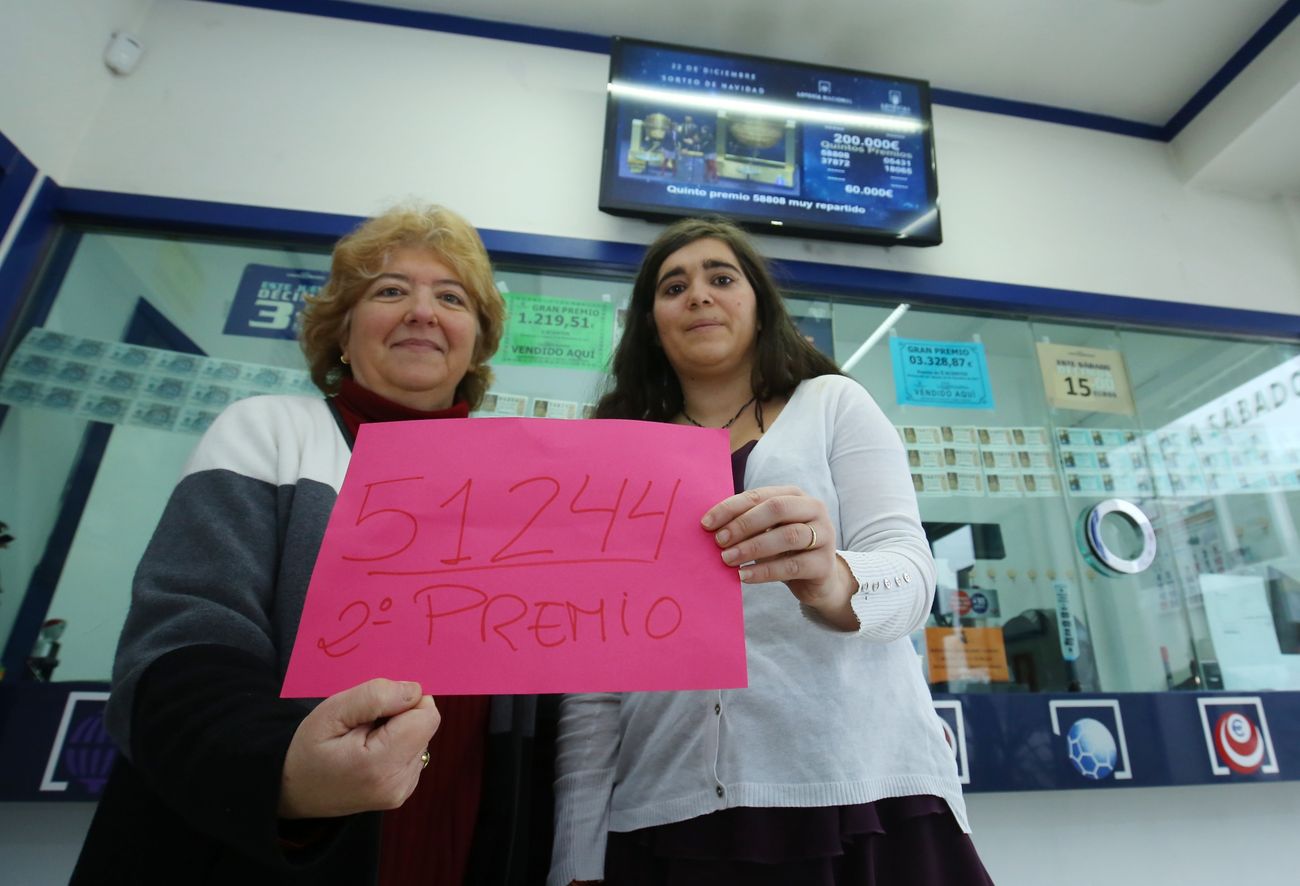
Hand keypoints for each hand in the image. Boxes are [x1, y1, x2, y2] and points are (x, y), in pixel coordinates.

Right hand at [278, 678, 440, 818]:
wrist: (292, 791)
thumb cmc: (307, 749)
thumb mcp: (332, 712)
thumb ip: (375, 697)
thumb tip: (415, 690)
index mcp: (381, 765)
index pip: (427, 716)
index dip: (406, 700)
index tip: (375, 707)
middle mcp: (399, 784)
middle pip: (425, 726)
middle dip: (399, 715)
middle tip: (363, 725)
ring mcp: (402, 791)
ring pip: (422, 738)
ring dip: (398, 730)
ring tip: (363, 740)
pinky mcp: (402, 792)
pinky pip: (414, 752)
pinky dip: (396, 745)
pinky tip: (369, 751)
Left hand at [702, 485, 858, 628]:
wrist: (819, 579)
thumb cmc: (786, 550)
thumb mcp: (768, 531)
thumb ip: (747, 523)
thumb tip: (710, 527)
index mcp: (795, 495)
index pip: (760, 495)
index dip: (731, 508)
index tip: (706, 523)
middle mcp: (814, 510)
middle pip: (777, 509)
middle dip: (744, 524)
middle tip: (719, 541)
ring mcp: (824, 536)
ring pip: (787, 536)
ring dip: (752, 547)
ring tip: (727, 559)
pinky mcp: (824, 564)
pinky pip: (792, 566)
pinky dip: (764, 571)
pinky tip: (744, 576)